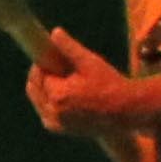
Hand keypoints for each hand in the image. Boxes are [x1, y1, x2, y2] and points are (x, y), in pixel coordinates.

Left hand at [24, 33, 148, 138]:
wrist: (126, 112)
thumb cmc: (110, 84)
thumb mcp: (90, 62)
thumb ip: (69, 47)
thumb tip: (54, 32)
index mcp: (57, 94)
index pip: (38, 74)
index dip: (44, 64)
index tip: (52, 57)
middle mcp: (53, 112)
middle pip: (34, 88)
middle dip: (41, 75)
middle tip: (56, 67)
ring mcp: (56, 123)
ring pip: (38, 101)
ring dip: (43, 89)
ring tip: (62, 79)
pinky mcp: (61, 130)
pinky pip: (45, 114)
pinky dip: (49, 103)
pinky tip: (63, 94)